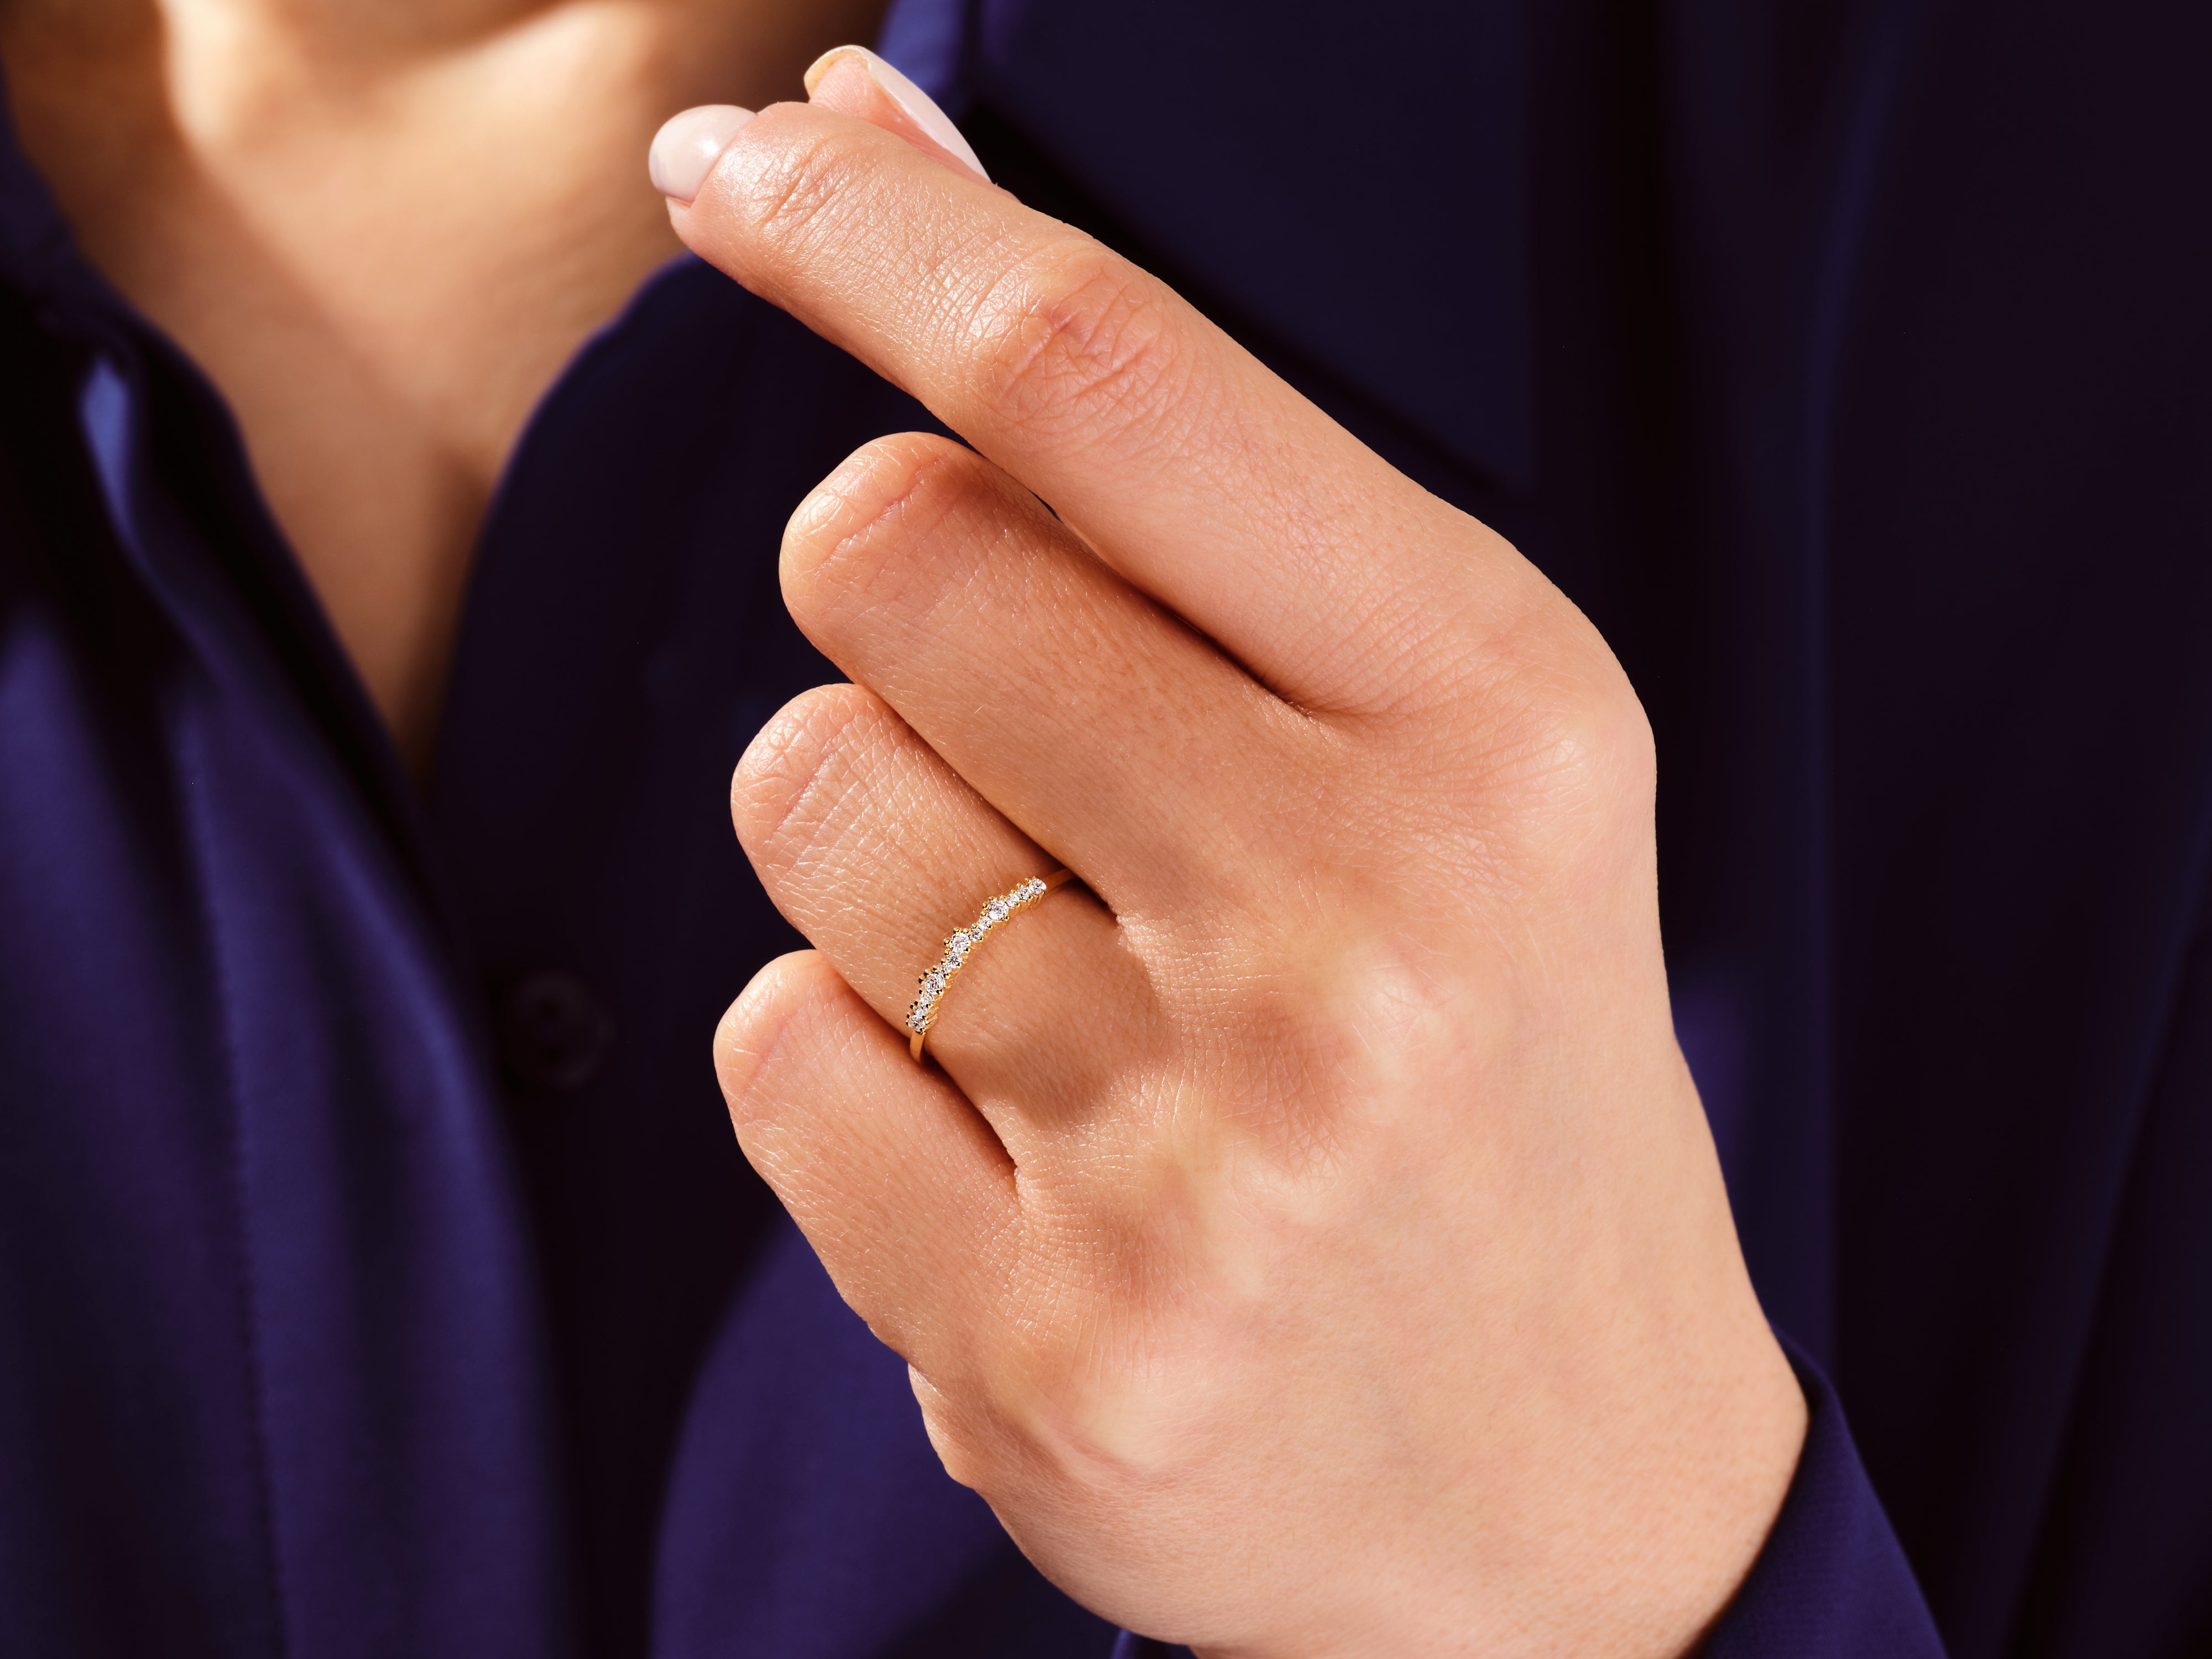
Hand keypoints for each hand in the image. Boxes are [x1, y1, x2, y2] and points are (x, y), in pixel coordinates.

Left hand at [673, 51, 1805, 1658]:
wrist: (1573, 1482)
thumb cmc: (1490, 1054)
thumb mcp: (1450, 742)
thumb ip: (1184, 489)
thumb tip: (881, 184)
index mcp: (1491, 720)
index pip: (1106, 382)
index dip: (880, 233)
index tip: (739, 160)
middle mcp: (1361, 925)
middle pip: (887, 561)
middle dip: (900, 594)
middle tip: (1043, 730)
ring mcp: (1198, 1160)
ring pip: (805, 801)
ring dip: (880, 845)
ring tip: (1068, 972)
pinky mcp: (1051, 1350)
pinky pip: (774, 1048)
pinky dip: (852, 1059)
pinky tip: (1024, 1144)